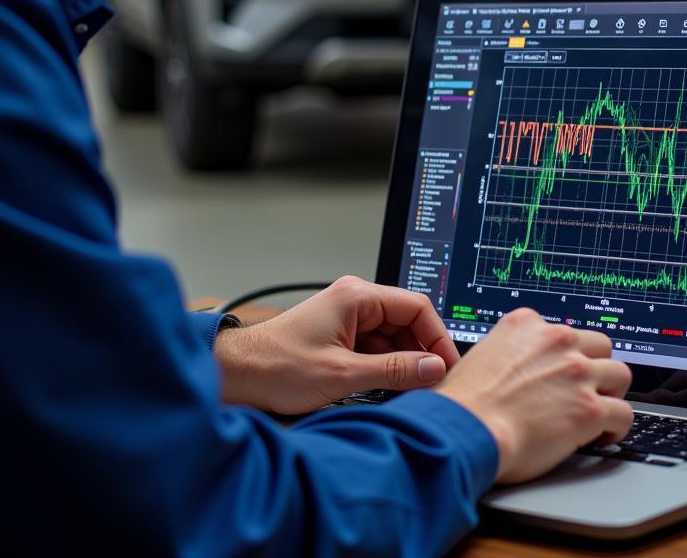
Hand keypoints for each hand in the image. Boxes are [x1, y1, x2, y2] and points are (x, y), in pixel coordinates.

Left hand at [213, 275, 459, 412]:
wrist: (238, 374)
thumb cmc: (279, 368)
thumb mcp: (345, 375)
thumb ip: (395, 370)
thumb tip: (435, 368)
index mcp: (357, 296)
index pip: (417, 307)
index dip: (437, 337)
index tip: (447, 366)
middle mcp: (354, 299)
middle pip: (406, 321)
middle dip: (419, 352)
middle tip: (430, 384)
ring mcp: (346, 315)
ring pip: (391, 336)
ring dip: (401, 362)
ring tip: (406, 391)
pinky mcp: (338, 333)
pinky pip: (374, 345)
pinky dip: (383, 365)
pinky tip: (384, 388)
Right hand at [434, 308, 632, 483]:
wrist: (466, 429)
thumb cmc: (464, 402)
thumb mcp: (481, 355)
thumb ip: (507, 353)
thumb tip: (513, 370)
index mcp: (527, 325)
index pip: (563, 332)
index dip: (564, 356)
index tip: (562, 373)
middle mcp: (556, 341)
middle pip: (600, 346)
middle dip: (596, 367)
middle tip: (586, 389)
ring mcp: (576, 372)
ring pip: (620, 374)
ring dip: (612, 394)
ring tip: (600, 412)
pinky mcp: (589, 408)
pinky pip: (623, 414)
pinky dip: (617, 427)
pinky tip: (603, 436)